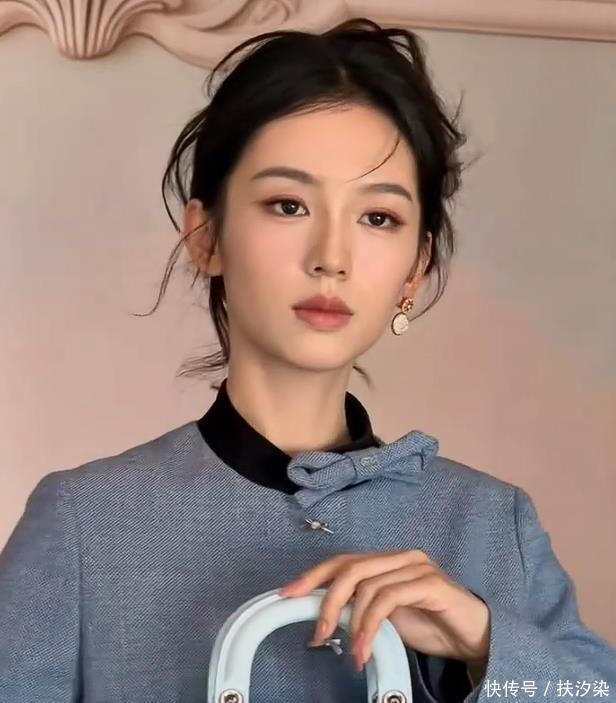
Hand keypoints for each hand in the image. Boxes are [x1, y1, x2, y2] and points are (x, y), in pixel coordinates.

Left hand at [279, 550, 489, 672]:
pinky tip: (365, 648)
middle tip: (317, 634)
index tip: (288, 594)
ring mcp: (416, 566)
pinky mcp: (430, 582)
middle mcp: (399, 557)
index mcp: (386, 561)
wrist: (474, 637)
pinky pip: (388, 598)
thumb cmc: (431, 625)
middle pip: (350, 569)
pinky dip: (371, 625)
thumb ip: (361, 609)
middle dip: (327, 601)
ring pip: (367, 585)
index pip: (343, 562)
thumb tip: (323, 617)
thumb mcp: (388, 618)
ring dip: (352, 623)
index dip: (313, 576)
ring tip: (351, 652)